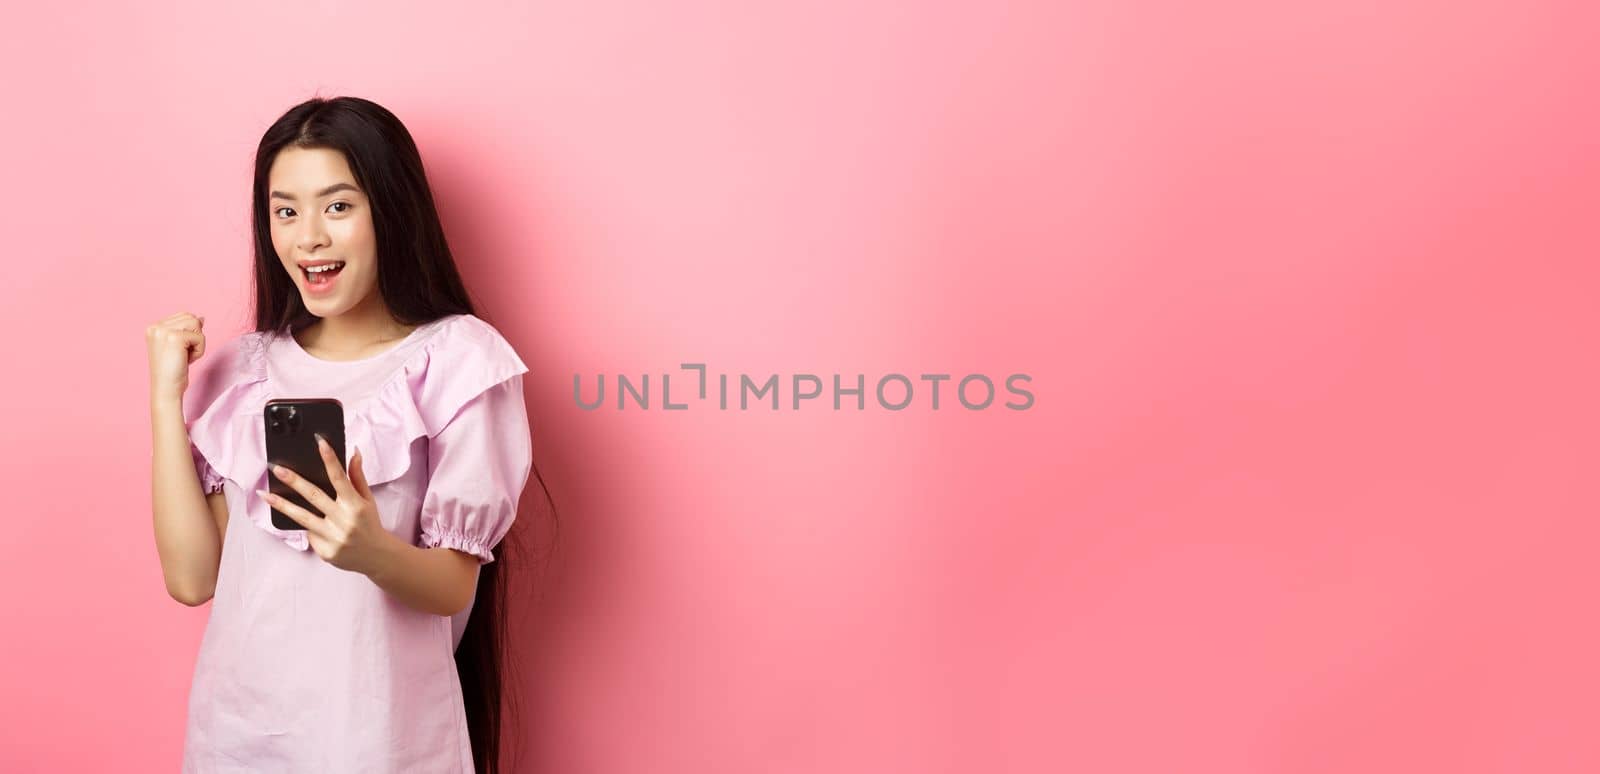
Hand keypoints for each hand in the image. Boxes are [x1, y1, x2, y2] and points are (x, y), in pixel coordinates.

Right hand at [146, 312, 205, 403]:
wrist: (166, 389)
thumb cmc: (173, 371)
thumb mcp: (178, 347)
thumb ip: (186, 330)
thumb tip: (201, 318)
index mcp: (153, 327)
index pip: (183, 316)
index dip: (190, 334)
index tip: (179, 351)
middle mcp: (156, 326)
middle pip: (191, 317)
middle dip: (194, 337)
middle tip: (182, 354)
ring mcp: (163, 330)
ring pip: (196, 324)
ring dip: (197, 343)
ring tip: (185, 357)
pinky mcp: (175, 337)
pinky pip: (200, 337)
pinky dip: (199, 351)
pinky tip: (187, 361)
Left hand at [258, 434, 395, 575]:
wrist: (377, 557)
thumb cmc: (370, 524)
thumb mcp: (368, 500)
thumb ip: (358, 477)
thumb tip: (354, 452)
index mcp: (356, 505)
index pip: (340, 477)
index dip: (329, 459)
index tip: (319, 442)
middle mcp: (344, 521)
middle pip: (314, 496)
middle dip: (294, 481)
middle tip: (277, 469)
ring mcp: (333, 538)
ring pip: (302, 518)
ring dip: (281, 505)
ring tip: (263, 494)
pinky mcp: (325, 552)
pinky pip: (310, 535)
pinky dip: (310, 529)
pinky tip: (315, 527)